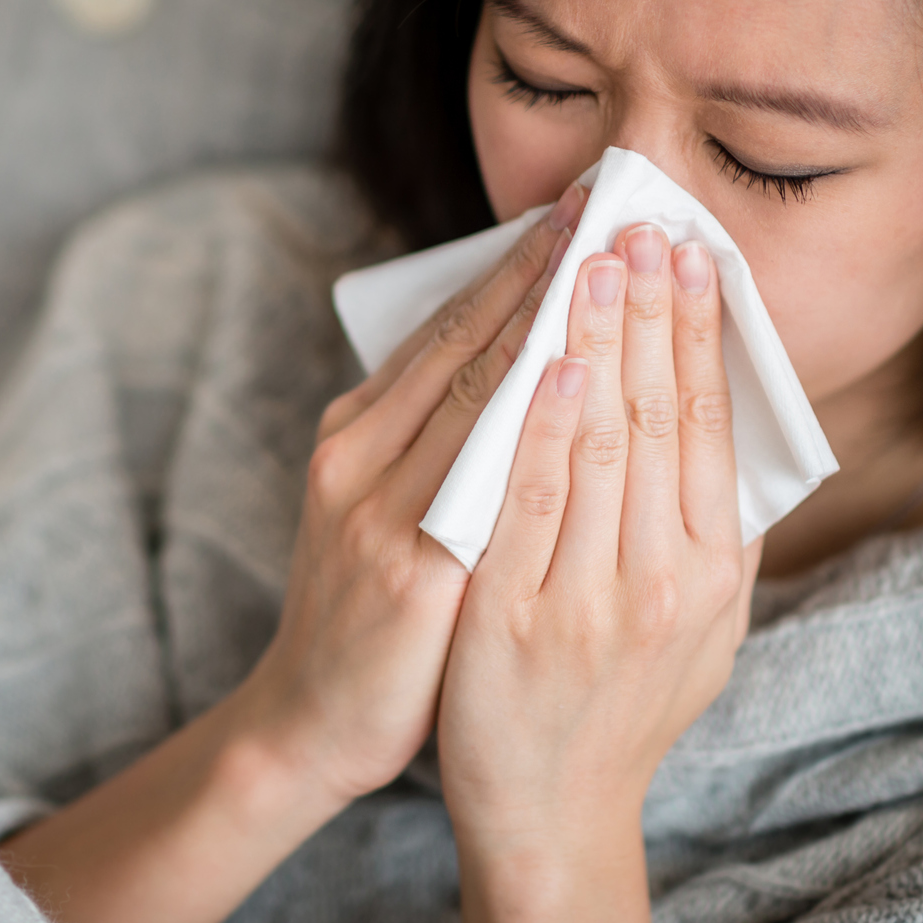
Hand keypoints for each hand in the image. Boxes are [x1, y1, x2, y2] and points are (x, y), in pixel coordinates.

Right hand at [0, 188, 585, 922]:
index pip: (448, 327)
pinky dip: (528, 420)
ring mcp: (377, 510)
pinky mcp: (407, 573)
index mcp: (356, 432)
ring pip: (475, 393)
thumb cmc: (372, 611)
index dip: (515, 263)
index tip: (578, 206)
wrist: (311, 722)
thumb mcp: (384, 503)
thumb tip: (522, 358)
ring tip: (612, 261)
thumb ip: (437, 436)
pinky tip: (576, 379)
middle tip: (609, 200)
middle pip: (465, 342)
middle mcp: (359, 454)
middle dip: (541, 267)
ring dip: (548, 319)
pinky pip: (481, 482)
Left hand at [437, 226, 761, 922]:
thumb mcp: (699, 624)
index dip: (699, 328)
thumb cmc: (619, 699)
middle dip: (649, 306)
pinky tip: (550, 359)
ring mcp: (589, 599)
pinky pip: (531, 501)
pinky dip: (543, 423)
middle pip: (657, 413)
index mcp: (711, 569)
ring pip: (600, 441)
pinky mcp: (518, 620)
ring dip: (598, 338)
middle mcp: (664, 580)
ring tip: (597, 255)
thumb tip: (722, 417)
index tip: (690, 249)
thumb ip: (711, 529)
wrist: (548, 808)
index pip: (706, 421)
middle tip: (642, 220)